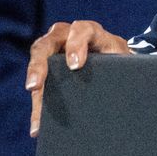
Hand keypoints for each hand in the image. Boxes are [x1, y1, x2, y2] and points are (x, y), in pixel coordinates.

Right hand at [26, 20, 129, 136]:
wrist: (118, 65)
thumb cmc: (121, 61)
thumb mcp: (123, 61)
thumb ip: (120, 67)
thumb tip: (120, 91)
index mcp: (91, 32)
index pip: (82, 30)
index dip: (77, 44)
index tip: (76, 66)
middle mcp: (67, 36)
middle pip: (48, 42)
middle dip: (39, 63)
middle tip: (35, 86)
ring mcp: (54, 50)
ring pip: (37, 61)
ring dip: (33, 85)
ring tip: (36, 112)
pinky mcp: (47, 70)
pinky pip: (38, 85)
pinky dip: (37, 106)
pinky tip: (38, 126)